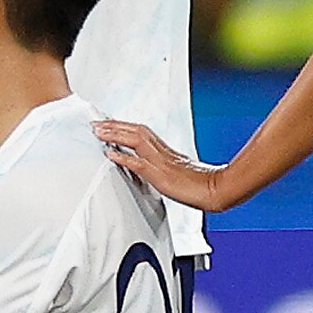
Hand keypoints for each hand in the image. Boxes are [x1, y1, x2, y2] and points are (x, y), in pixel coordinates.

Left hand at [94, 120, 236, 210]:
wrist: (217, 189)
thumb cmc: (201, 184)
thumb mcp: (179, 173)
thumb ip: (164, 167)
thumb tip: (152, 168)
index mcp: (166, 151)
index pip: (141, 132)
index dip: (124, 126)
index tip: (108, 123)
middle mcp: (162, 152)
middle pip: (136, 130)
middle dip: (114, 125)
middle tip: (95, 122)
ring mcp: (161, 162)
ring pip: (135, 140)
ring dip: (115, 134)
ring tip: (98, 131)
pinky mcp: (161, 175)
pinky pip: (139, 162)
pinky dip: (123, 157)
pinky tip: (109, 154)